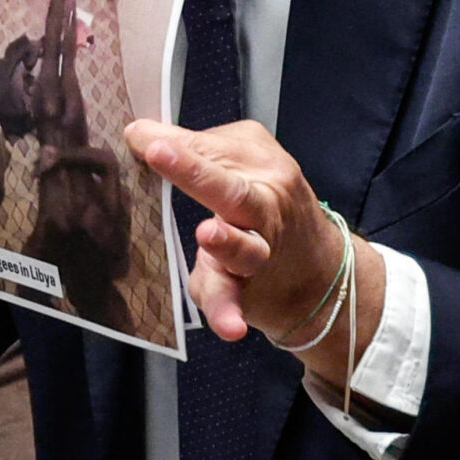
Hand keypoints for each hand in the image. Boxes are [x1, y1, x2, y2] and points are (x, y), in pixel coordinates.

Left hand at [125, 117, 383, 385]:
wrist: (321, 272)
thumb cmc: (268, 204)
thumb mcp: (247, 163)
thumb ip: (198, 149)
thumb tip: (140, 132)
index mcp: (259, 169)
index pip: (212, 150)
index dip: (175, 145)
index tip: (138, 136)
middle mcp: (263, 208)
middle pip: (233, 188)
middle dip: (197, 172)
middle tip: (159, 152)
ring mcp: (257, 254)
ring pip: (246, 248)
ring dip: (228, 242)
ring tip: (208, 234)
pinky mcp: (245, 292)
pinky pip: (235, 299)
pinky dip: (231, 313)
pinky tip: (231, 327)